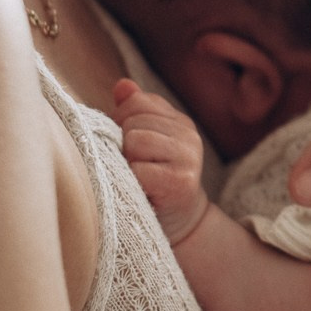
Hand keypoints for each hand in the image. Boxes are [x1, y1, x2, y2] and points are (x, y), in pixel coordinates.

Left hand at [111, 80, 208, 246]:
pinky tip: (141, 191)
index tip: (126, 148)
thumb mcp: (146, 144)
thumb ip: (134, 112)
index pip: (136, 102)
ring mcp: (189, 157)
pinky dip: (133, 182)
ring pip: (135, 141)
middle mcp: (189, 135)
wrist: (178, 225)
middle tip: (132, 169)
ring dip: (127, 163)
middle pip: (133, 123)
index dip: (121, 123)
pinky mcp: (181, 182)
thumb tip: (122, 85)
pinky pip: (139, 170)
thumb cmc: (153, 183)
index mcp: (179, 121)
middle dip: (122, 146)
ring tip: (135, 178)